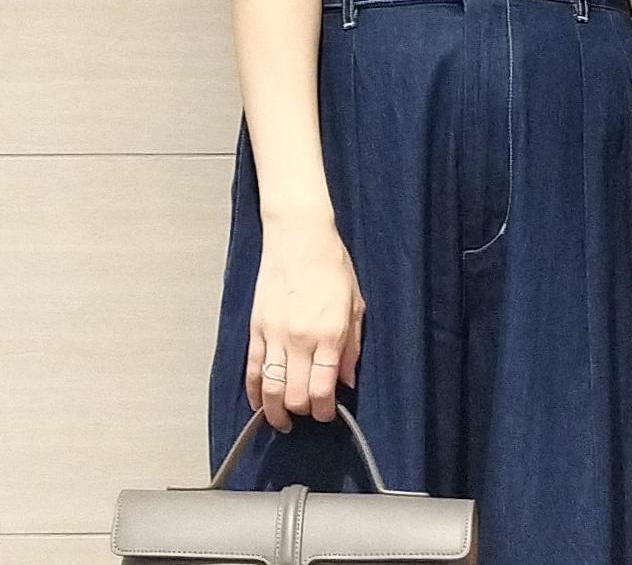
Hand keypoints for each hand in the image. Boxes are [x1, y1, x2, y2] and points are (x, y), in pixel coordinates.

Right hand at [245, 217, 365, 431]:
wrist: (300, 236)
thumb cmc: (330, 263)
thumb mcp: (355, 304)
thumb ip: (352, 346)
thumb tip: (347, 379)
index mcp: (330, 334)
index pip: (323, 390)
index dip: (325, 410)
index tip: (328, 413)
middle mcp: (301, 338)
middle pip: (295, 396)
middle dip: (303, 412)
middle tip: (308, 413)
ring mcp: (275, 334)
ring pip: (270, 389)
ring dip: (275, 411)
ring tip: (281, 419)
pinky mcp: (257, 327)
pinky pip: (252, 369)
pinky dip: (254, 391)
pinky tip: (260, 401)